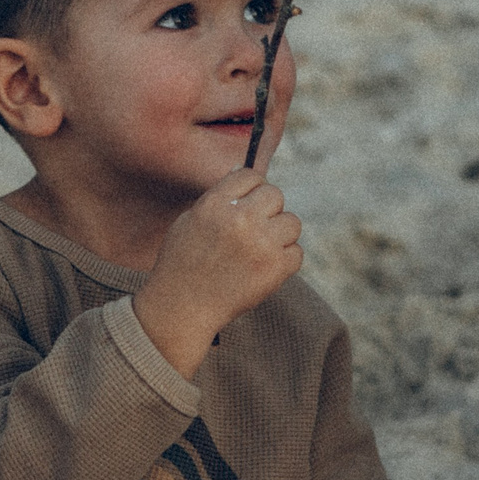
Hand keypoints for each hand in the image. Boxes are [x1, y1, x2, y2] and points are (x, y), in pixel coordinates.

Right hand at [134, 169, 302, 376]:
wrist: (182, 308)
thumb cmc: (182, 264)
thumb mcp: (189, 220)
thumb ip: (218, 197)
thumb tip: (242, 171)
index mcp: (216, 203)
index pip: (251, 175)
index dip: (251, 189)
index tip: (247, 204)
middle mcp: (240, 218)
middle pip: (275, 195)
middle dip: (267, 210)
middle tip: (254, 230)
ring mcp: (260, 243)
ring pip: (292, 222)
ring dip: (280, 234)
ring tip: (260, 250)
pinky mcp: (275, 268)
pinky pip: (296, 252)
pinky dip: (285, 261)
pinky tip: (265, 268)